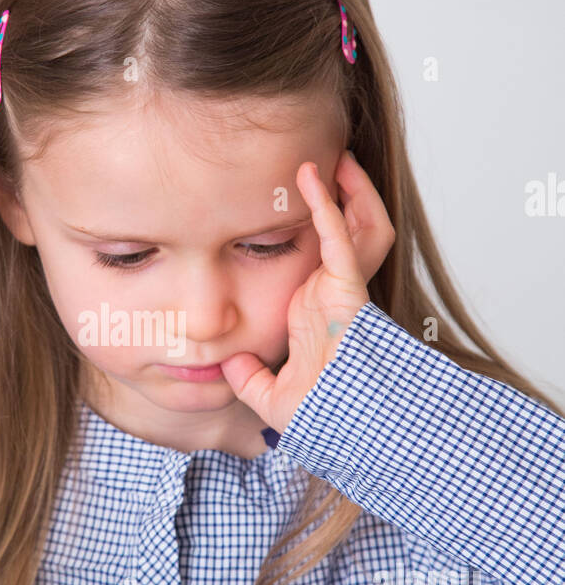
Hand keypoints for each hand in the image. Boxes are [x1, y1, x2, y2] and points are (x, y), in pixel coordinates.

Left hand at [220, 149, 394, 433]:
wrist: (338, 426)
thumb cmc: (318, 416)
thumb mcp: (272, 395)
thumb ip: (250, 378)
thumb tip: (229, 366)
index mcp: (316, 313)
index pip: (315, 261)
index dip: (310, 233)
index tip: (288, 207)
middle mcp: (331, 294)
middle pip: (346, 233)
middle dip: (341, 200)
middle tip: (322, 167)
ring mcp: (342, 288)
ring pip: (355, 226)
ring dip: (344, 191)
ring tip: (330, 158)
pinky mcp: (347, 286)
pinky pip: (337, 236)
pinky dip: (324, 204)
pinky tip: (310, 176)